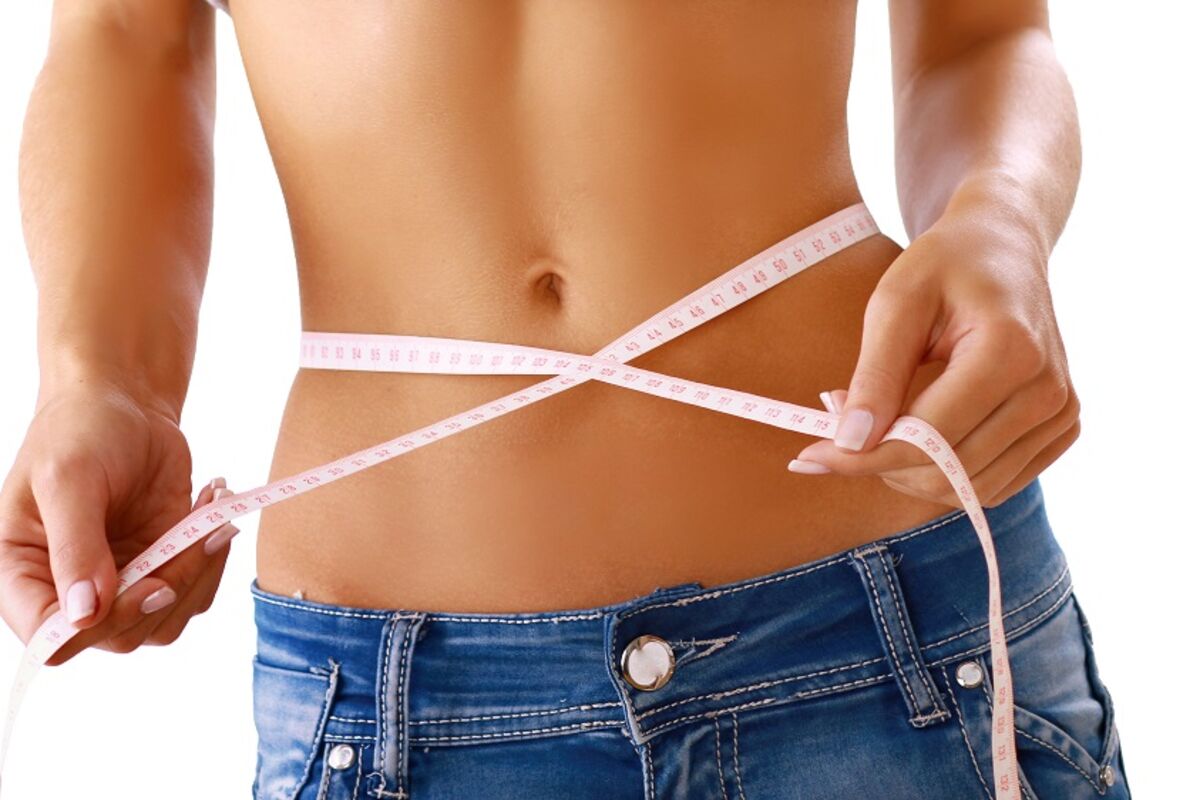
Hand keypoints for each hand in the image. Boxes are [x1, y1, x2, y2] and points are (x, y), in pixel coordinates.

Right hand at [0, 376, 238, 664]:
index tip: (150, 583)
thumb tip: (84, 615)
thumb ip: (75, 548)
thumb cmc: (81, 432)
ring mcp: (119, 585)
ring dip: (197, 575)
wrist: (125, 407)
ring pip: (162, 621)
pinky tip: (212, 516)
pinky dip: (212, 561)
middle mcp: (68, 591)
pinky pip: (193, 595)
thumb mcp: (69, 479)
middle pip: (117, 636)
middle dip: (166, 589)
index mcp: (23, 574)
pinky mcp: (160, 570)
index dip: (98, 628)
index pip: (50, 639)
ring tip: (211, 517)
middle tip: (198, 535)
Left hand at [786, 214, 1080, 508]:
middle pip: (949, 470)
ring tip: (882, 426)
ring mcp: (1062, 413)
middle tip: (844, 431)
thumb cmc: (944, 265)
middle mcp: (1048, 390)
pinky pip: (995, 484)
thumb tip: (850, 444)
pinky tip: (921, 434)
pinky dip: (948, 473)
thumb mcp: (895, 302)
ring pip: (970, 488)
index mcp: (1011, 352)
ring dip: (913, 473)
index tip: (811, 454)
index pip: (929, 437)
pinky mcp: (1061, 427)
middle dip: (884, 463)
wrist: (1004, 245)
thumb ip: (874, 375)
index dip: (864, 455)